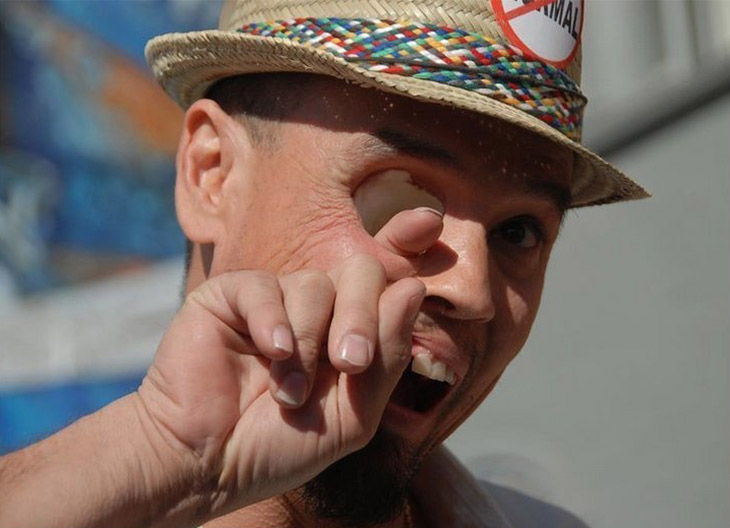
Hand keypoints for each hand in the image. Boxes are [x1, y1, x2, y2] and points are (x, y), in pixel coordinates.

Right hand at [135, 207, 442, 520]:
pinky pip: (264, 287)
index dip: (406, 245)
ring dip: (309, 342)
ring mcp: (275, 299)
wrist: (205, 465)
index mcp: (349, 333)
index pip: (386, 280)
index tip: (428, 221)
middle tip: (350, 363)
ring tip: (290, 393)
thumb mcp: (352, 416)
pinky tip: (274, 354)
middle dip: (362, 316)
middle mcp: (318, 309)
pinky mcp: (231, 296)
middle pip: (361, 271)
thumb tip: (413, 289)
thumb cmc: (278, 446)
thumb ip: (386, 356)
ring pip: (315, 283)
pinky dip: (274, 321)